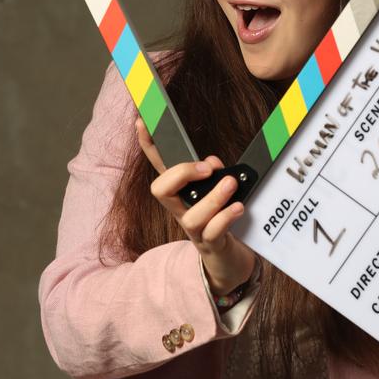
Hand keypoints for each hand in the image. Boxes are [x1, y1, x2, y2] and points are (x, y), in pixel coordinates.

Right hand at [135, 118, 256, 296]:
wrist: (225, 257)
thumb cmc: (218, 217)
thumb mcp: (215, 189)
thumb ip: (212, 173)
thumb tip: (211, 164)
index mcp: (180, 192)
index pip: (159, 166)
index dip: (148, 145)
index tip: (141, 121)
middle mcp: (180, 209)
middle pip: (160, 190)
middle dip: (180, 174)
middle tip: (206, 168)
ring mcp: (193, 229)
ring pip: (191, 216)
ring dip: (212, 198)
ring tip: (231, 185)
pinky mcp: (209, 244)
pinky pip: (212, 233)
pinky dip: (224, 218)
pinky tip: (237, 207)